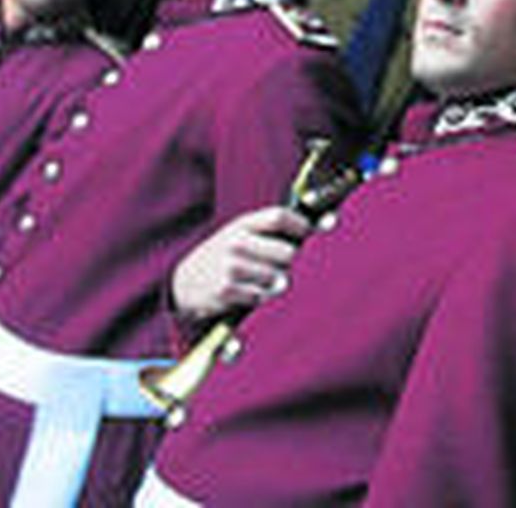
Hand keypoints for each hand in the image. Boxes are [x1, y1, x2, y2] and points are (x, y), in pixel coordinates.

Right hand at [171, 206, 310, 320]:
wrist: (184, 283)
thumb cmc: (226, 256)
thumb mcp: (243, 234)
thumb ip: (278, 229)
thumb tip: (331, 219)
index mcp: (242, 224)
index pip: (279, 217)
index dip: (301, 226)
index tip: (307, 234)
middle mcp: (236, 242)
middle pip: (286, 252)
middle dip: (288, 262)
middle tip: (278, 265)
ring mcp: (230, 267)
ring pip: (277, 278)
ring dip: (275, 283)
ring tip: (262, 280)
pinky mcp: (225, 290)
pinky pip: (261, 296)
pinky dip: (260, 297)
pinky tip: (250, 292)